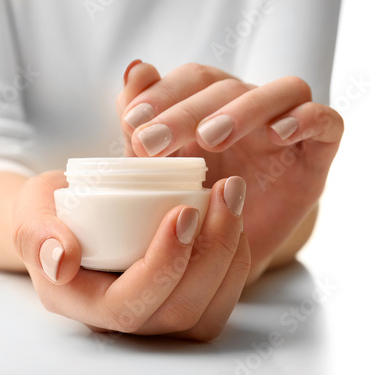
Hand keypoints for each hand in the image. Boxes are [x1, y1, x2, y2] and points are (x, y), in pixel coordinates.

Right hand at [12, 171, 249, 339]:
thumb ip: (36, 234)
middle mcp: (119, 319)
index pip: (127, 305)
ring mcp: (151, 313)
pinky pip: (216, 300)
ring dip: (229, 257)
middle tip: (224, 194)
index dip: (162, 265)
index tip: (182, 211)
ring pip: (205, 313)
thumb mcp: (30, 212)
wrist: (66, 215)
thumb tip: (62, 260)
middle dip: (211, 253)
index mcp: (80, 303)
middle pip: (177, 312)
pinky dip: (233, 260)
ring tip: (231, 199)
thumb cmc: (48, 212)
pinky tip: (231, 217)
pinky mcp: (175, 299)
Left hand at [118, 61, 342, 281]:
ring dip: (242, 109)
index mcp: (210, 106)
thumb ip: (143, 127)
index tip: (132, 123)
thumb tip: (135, 71)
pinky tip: (278, 134)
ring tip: (210, 138)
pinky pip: (325, 121)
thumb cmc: (194, 203)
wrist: (230, 248)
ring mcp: (285, 125)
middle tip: (153, 141)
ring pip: (279, 92)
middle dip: (185, 111)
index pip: (189, 81)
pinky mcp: (318, 149)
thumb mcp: (161, 172)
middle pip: (224, 87)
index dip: (161, 95)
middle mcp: (248, 107)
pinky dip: (305, 119)